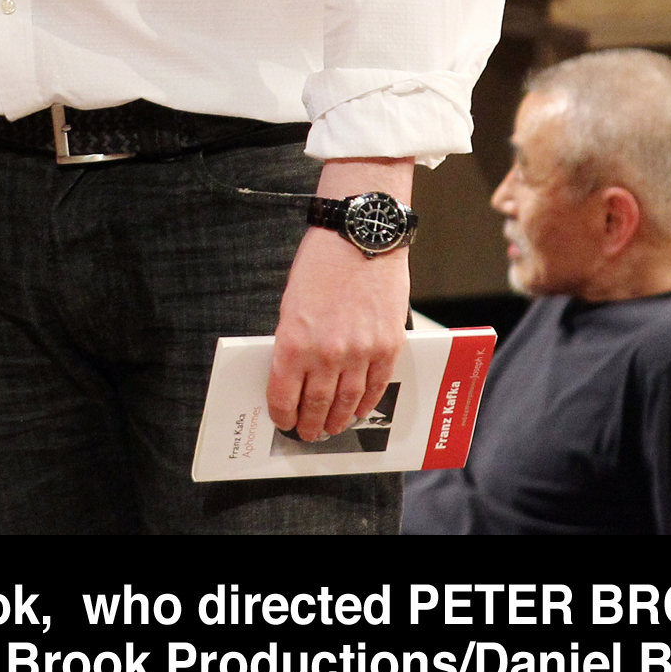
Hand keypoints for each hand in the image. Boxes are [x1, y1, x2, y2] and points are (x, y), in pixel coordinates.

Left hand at [265, 158, 413, 442]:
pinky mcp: (388, 345)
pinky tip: (358, 411)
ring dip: (338, 420)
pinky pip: (376, 386)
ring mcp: (361, 351)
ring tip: (331, 429)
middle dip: (309, 423)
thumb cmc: (321, 264)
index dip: (282, 413)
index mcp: (294, 340)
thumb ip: (293, 340)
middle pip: (317, 404)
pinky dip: (366, 403)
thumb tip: (293, 373)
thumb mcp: (291, 302)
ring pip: (348, 402)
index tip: (282, 421)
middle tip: (306, 433)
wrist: (361, 237)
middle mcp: (327, 352)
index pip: (284, 393)